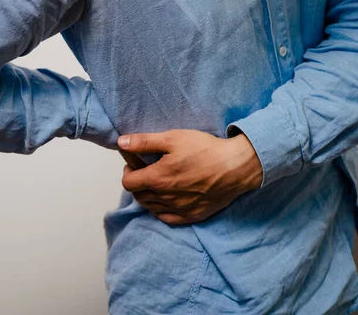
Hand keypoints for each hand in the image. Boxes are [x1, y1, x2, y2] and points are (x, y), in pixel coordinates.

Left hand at [117, 129, 262, 224]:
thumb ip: (144, 142)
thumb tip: (121, 142)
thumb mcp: (172, 138)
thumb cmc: (204, 149)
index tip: (134, 165)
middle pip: (138, 196)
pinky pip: (167, 218)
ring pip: (151, 208)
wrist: (236, 166)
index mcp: (157, 179)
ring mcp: (179, 209)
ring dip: (148, 196)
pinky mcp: (192, 216)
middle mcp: (165, 198)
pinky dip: (162, 210)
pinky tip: (167, 199)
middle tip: (145, 172)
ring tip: (157, 183)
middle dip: (137, 184)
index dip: (128, 172)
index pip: (128, 183)